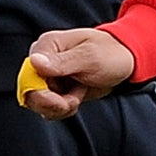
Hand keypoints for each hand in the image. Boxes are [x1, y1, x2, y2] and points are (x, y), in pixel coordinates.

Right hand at [19, 27, 134, 119]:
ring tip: (78, 96)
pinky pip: (51, 107)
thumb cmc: (110, 53)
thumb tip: (34, 61)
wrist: (126, 61)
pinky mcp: (57, 89)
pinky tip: (78, 98)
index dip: (41, 93)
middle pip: (31, 92)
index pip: (29, 75)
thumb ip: (62, 62)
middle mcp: (43, 61)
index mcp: (46, 46)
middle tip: (73, 101)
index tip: (61, 101)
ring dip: (59, 107)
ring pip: (40, 103)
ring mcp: (49, 76)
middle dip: (52, 104)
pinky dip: (63, 109)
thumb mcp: (89, 58)